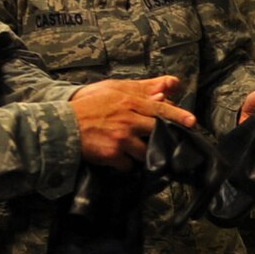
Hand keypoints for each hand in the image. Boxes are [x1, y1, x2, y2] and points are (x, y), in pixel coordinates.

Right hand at [70, 76, 193, 167]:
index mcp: (129, 101)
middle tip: (172, 144)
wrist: (61, 124)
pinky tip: (117, 159)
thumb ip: (141, 88)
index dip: (177, 115)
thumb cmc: (89, 104)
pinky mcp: (113, 154)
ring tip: (132, 150)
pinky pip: (129, 165)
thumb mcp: (114, 88)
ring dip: (143, 153)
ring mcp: (121, 138)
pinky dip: (125, 164)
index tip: (192, 122)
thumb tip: (167, 88)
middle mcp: (128, 119)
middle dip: (165, 138)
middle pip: (157, 131)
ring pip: (146, 151)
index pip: (160, 108)